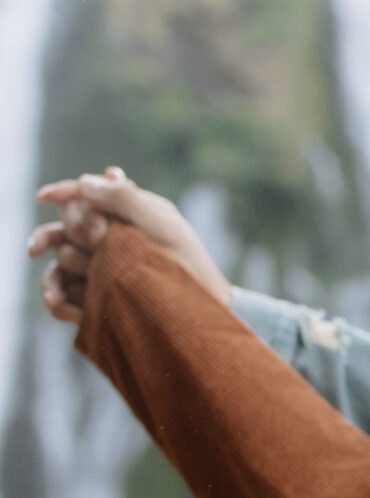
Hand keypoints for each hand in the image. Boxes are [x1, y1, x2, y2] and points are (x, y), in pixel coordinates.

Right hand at [29, 167, 232, 322]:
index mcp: (126, 211)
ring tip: (92, 279)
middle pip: (68, 224)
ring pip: (62, 257)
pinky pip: (60, 293)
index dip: (64, 193)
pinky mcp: (93, 294)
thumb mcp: (163, 226)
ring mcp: (99, 265)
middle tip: (99, 242)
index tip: (43, 196)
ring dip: (71, 265)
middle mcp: (108, 235)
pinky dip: (58, 300)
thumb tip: (83, 182)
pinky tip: (72, 310)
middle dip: (76, 232)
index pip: (85, 194)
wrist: (198, 315)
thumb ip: (126, 199)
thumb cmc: (188, 265)